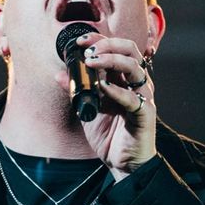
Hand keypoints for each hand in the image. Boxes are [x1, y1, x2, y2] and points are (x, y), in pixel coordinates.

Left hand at [77, 33, 156, 179]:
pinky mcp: (145, 114)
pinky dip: (117, 90)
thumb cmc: (110, 135)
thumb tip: (59, 74)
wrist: (123, 164)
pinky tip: (103, 87)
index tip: (79, 41)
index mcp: (123, 79)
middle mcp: (135, 84)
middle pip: (129, 51)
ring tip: (91, 62)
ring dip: (111, 60)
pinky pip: (133, 98)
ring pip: (134, 67)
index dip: (99, 41)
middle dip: (107, 45)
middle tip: (87, 51)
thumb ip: (76, 91)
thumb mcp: (87, 109)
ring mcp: (143, 97)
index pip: (117, 49)